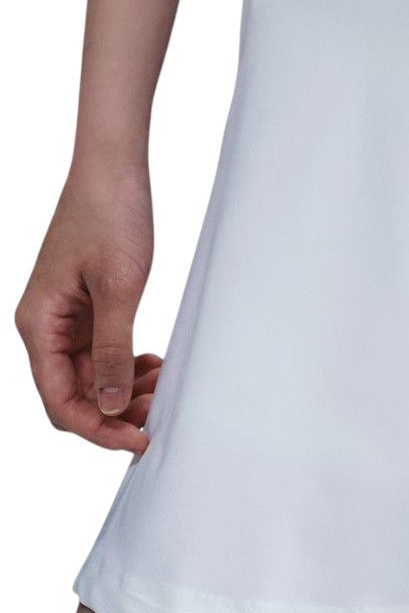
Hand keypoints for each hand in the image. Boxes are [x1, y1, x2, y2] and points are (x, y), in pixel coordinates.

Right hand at [15, 159, 159, 451]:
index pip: (60, 400)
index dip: (97, 429)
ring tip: (164, 387)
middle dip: (116, 412)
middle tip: (161, 414)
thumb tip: (111, 406)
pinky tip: (155, 366)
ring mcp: (66, 317)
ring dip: (126, 390)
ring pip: (93, 375)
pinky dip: (128, 365)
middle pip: (75, 394)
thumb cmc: (111, 218)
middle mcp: (45, 326)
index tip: (139, 441)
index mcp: (40, 325)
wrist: (114, 171)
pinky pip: (103, 352)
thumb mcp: (119, 288)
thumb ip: (113, 350)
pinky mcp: (87, 306)